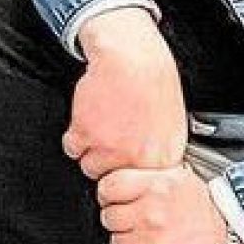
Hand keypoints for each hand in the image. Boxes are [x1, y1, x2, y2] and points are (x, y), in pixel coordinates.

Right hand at [65, 13, 188, 178]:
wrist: (131, 59)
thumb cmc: (153, 84)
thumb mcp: (172, 125)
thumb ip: (159, 153)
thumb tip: (146, 168)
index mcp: (163, 158)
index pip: (139, 185)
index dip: (128, 172)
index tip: (125, 161)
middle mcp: (137, 158)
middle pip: (110, 178)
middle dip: (107, 161)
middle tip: (110, 139)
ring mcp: (110, 149)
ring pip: (88, 165)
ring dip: (89, 149)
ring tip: (100, 126)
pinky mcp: (86, 134)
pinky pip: (71, 147)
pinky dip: (74, 135)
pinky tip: (89, 118)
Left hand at [97, 166, 229, 243]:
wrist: (232, 239)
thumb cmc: (203, 209)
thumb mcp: (177, 177)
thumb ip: (144, 174)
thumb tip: (112, 175)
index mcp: (157, 187)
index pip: (108, 186)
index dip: (110, 193)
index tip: (117, 197)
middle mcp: (153, 214)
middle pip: (108, 216)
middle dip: (120, 217)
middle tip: (138, 217)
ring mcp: (154, 243)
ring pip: (117, 241)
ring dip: (129, 239)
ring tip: (150, 234)